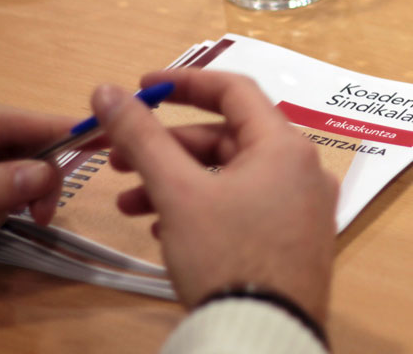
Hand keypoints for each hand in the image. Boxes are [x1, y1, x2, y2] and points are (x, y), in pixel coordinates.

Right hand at [91, 69, 338, 323]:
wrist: (264, 335)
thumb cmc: (226, 255)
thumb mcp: (177, 192)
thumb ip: (142, 137)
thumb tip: (107, 92)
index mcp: (285, 146)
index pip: (234, 91)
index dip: (183, 84)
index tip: (140, 87)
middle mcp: (304, 170)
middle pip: (228, 138)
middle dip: (167, 148)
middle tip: (118, 162)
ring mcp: (304, 207)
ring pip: (233, 176)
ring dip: (178, 183)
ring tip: (129, 205)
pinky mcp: (296, 240)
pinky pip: (247, 206)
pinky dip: (205, 208)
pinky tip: (165, 229)